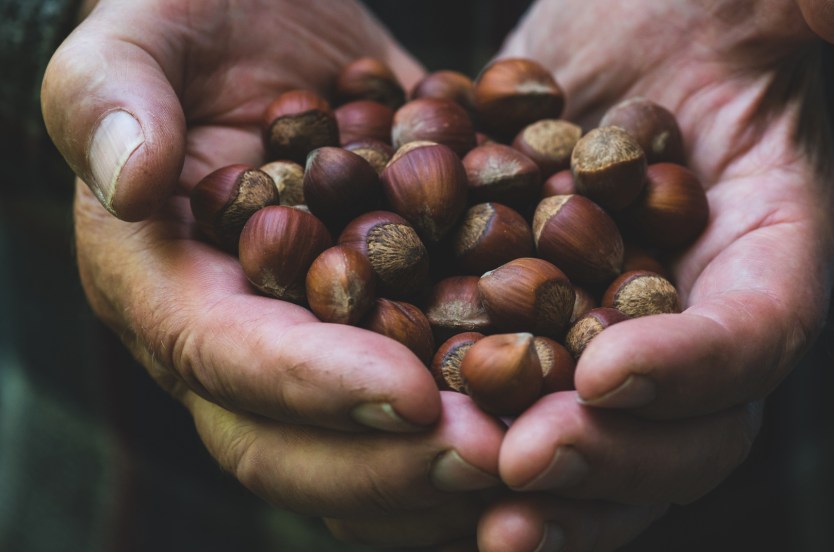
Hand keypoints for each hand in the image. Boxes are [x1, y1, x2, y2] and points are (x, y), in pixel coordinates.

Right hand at [43, 1, 503, 546]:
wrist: (279, 27)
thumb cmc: (201, 16)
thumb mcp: (148, 30)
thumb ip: (113, 94)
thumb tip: (133, 182)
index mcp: (159, 280)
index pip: (223, 355)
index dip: (312, 385)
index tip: (412, 393)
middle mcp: (234, 338)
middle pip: (288, 443)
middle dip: (389, 462)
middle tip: (495, 456)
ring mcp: (312, 345)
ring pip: (360, 451)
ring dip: (444, 474)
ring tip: (537, 457)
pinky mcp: (382, 330)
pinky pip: (423, 404)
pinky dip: (484, 425)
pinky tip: (562, 420)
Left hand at [474, 0, 833, 548]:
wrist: (615, 36)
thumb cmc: (690, 10)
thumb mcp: (758, 3)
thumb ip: (830, 8)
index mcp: (772, 254)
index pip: (760, 333)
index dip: (697, 366)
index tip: (610, 371)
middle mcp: (700, 324)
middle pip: (689, 435)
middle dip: (615, 463)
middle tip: (527, 468)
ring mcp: (620, 347)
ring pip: (607, 455)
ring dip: (552, 498)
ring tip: (486, 516)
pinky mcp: (541, 343)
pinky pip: (526, 424)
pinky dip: (481, 458)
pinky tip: (418, 468)